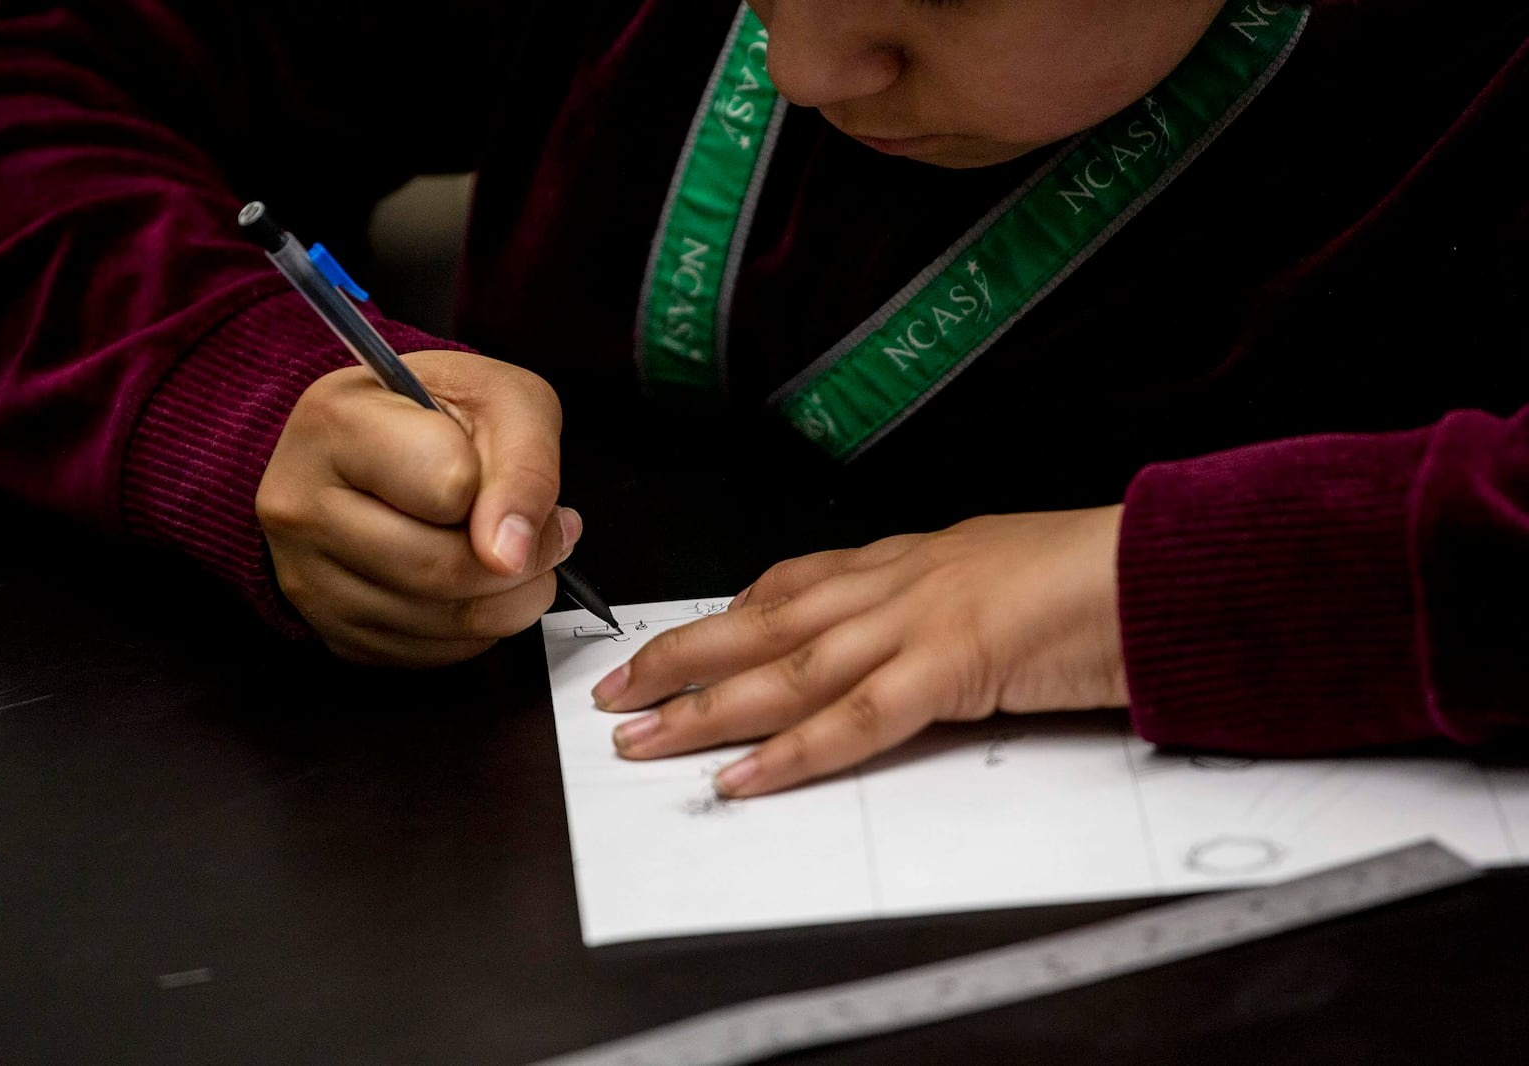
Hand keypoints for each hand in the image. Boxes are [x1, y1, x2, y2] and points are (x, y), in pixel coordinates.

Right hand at [257, 349, 572, 665]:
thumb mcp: (502, 399)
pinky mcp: (330, 628)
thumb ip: (526, 465)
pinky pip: (429, 654)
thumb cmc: (433, 412)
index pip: (447, 485)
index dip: (504, 491)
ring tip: (517, 558)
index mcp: (336, 423)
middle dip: (522, 562)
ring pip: (441, 621)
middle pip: (440, 568)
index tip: (513, 483)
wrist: (371, 443)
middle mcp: (300, 503)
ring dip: (511, 600)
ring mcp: (306, 575)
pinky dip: (476, 629)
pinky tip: (475, 585)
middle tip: (543, 535)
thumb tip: (514, 553)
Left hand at [592, 506, 1127, 795]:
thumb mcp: (1001, 580)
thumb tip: (913, 647)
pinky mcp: (948, 668)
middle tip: (617, 688)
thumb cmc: (1095, 573)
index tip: (677, 638)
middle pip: (762, 622)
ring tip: (641, 739)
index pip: (793, 583)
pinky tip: (741, 777)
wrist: (1161, 563)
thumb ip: (945, 609)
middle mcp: (895, 582)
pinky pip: (853, 720)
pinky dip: (793, 752)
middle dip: (682, 657)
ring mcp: (916, 622)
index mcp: (910, 558)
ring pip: (786, 670)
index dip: (726, 615)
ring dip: (706, 709)